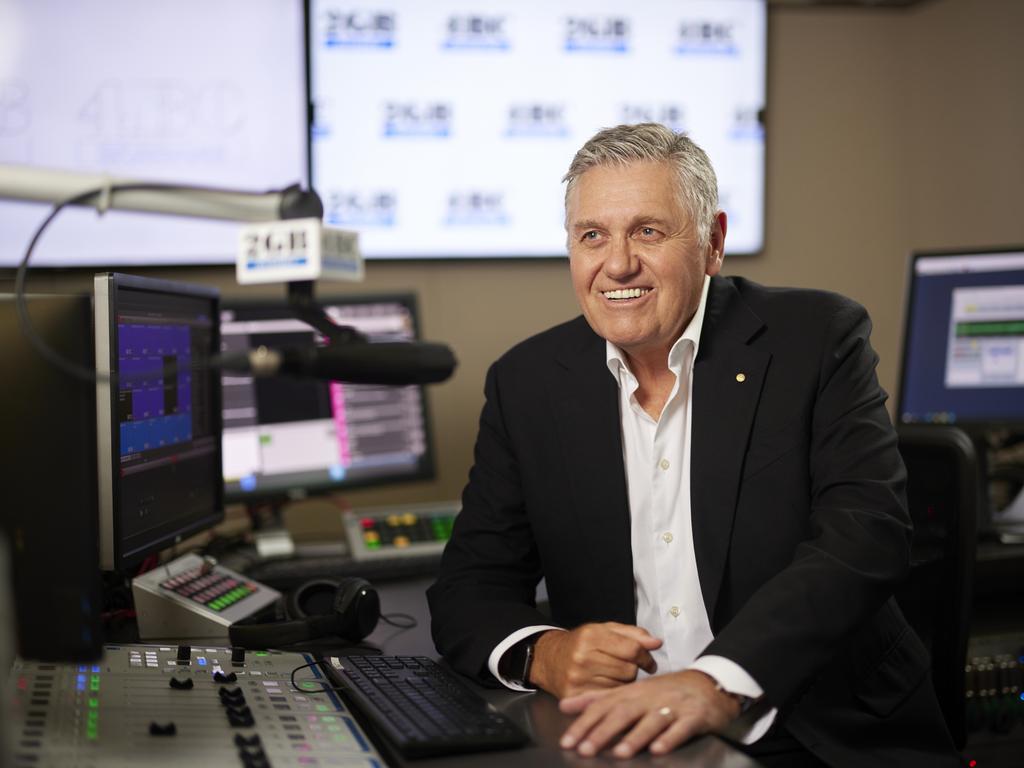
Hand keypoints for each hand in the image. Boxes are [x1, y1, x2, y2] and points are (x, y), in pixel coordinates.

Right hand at [529, 623, 660, 698]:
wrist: (548, 658)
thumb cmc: (581, 642)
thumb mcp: (604, 630)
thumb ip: (633, 634)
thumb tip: (657, 643)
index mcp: (591, 636)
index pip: (632, 650)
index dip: (645, 657)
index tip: (648, 661)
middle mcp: (583, 657)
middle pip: (628, 671)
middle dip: (633, 670)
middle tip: (627, 667)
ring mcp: (577, 679)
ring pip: (620, 687)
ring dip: (623, 683)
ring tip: (614, 675)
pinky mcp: (574, 696)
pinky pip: (607, 699)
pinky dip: (612, 694)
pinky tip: (607, 686)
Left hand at [558, 670, 742, 758]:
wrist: (707, 683)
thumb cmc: (664, 691)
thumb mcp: (630, 691)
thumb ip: (597, 699)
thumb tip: (565, 706)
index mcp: (631, 692)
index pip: (603, 706)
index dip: (584, 723)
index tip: (567, 741)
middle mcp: (649, 698)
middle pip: (623, 713)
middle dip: (603, 732)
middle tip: (585, 749)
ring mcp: (672, 706)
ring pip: (651, 721)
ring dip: (635, 737)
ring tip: (619, 753)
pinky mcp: (694, 716)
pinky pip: (681, 728)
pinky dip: (669, 738)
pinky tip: (658, 749)